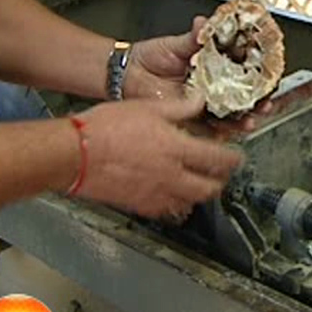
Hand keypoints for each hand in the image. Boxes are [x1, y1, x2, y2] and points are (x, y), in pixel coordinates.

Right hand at [74, 96, 243, 222]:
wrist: (74, 153)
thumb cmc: (105, 128)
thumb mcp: (147, 107)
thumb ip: (180, 107)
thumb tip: (200, 101)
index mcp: (178, 150)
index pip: (219, 160)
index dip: (234, 159)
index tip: (236, 157)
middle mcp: (172, 177)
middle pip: (210, 188)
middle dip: (220, 181)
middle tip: (221, 173)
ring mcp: (157, 195)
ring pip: (192, 202)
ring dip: (200, 193)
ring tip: (199, 182)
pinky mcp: (140, 206)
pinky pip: (168, 210)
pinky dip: (176, 203)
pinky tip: (172, 193)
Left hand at [122, 17, 269, 135]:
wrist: (128, 75)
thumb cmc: (150, 57)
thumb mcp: (175, 44)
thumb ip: (193, 36)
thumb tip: (204, 22)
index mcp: (213, 66)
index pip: (243, 71)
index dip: (258, 75)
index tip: (268, 75)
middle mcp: (212, 87)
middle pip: (243, 97)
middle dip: (258, 102)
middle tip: (266, 102)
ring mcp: (203, 105)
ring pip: (231, 115)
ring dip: (245, 119)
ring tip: (252, 118)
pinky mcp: (191, 119)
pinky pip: (212, 128)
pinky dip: (224, 131)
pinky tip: (232, 129)